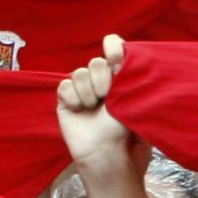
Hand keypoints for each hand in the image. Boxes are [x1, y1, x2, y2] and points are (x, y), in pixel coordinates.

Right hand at [56, 34, 129, 162]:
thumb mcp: (133, 102)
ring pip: (79, 73)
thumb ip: (130, 78)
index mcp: (117, 77)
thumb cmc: (122, 130)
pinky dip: (73, 100)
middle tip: (107, 99)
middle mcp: (99, 79)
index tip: (116, 60)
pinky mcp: (65, 98)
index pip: (114, 47)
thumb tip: (122, 59)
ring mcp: (81, 88)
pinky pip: (65, 86)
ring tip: (93, 110)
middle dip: (103, 81)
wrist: (105, 151)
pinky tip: (79, 111)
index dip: (113, 48)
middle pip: (96, 62)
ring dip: (88, 94)